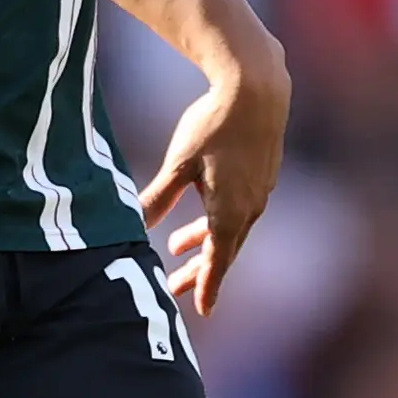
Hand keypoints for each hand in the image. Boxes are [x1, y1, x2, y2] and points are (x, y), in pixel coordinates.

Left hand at [138, 45, 288, 315]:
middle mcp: (250, 206)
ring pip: (232, 227)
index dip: (207, 285)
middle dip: (199, 270)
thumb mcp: (178, 164)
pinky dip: (219, 219)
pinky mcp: (263, 173)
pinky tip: (205, 209)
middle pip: (224, 249)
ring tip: (177, 245)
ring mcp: (260, 190)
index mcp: (229, 211)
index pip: (218, 261)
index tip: (202, 310)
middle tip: (174, 287)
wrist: (257, 87)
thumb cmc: (214, 124)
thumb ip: (158, 197)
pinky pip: (240, 208)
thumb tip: (134, 226)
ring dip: (205, 240)